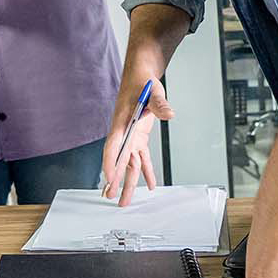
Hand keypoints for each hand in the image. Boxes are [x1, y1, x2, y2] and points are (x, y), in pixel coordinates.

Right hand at [101, 75, 173, 205]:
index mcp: (122, 121)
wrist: (141, 76)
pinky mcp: (139, 137)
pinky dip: (146, 171)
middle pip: (119, 159)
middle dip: (115, 179)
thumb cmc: (143, 82)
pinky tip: (150, 185)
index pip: (113, 145)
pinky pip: (141, 158)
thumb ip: (159, 104)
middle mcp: (124, 132)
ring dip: (128, 181)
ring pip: (129, 163)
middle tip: (111, 196)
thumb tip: (169, 113)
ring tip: (124, 200)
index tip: (109, 178)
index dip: (111, 162)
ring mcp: (131, 136)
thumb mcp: (153, 92)